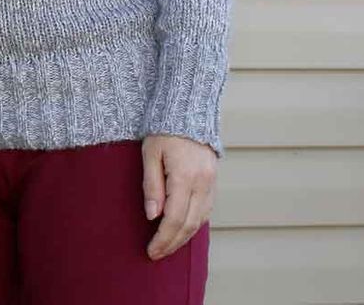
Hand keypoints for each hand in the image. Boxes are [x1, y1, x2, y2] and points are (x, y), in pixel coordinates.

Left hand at [141, 134, 216, 260]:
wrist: (189, 109)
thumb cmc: (164, 129)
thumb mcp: (150, 153)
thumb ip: (152, 186)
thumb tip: (152, 216)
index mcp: (185, 176)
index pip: (174, 218)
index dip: (162, 238)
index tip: (151, 250)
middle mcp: (202, 182)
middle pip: (189, 224)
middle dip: (172, 243)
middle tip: (156, 254)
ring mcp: (211, 182)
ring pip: (200, 220)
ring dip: (184, 237)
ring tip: (167, 246)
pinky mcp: (214, 180)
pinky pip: (206, 210)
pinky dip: (194, 224)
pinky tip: (183, 230)